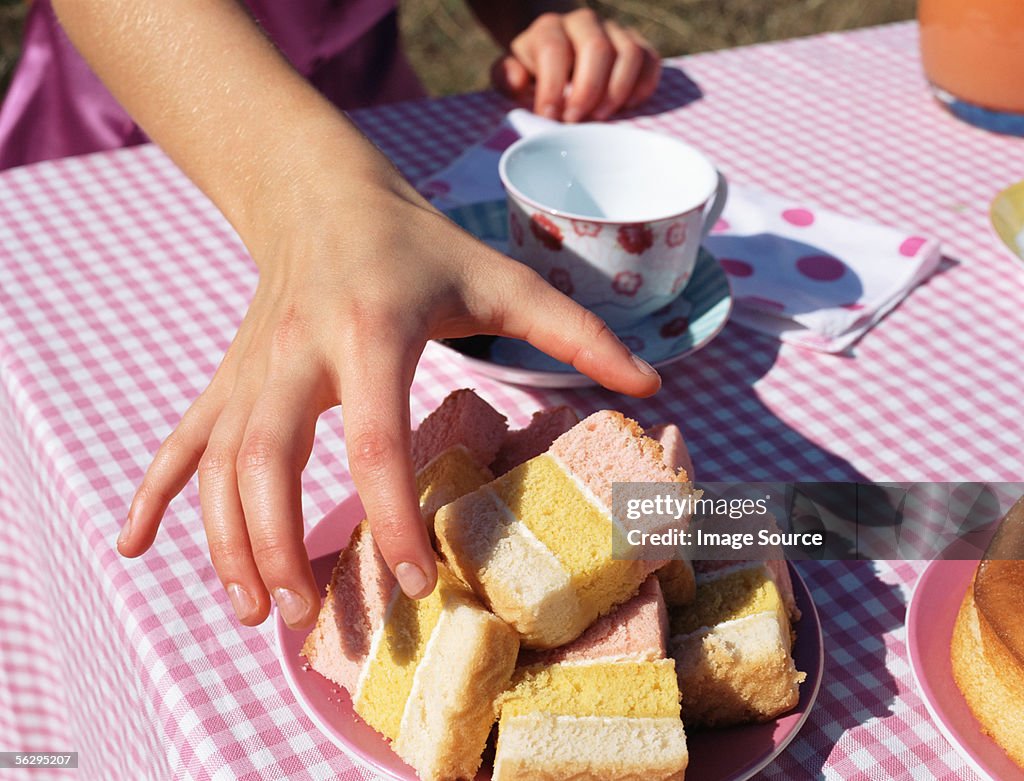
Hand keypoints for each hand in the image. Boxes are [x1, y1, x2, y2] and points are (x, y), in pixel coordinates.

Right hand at [116, 133, 660, 628]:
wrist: (321, 193)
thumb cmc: (417, 241)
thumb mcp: (500, 277)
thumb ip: (576, 331)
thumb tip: (651, 382)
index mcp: (372, 329)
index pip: (372, 436)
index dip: (387, 515)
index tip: (415, 580)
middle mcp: (297, 351)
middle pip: (267, 458)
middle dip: (278, 543)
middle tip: (308, 618)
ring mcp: (252, 366)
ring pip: (220, 461)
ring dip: (225, 540)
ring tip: (254, 611)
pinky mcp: (231, 376)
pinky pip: (184, 439)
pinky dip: (158, 494)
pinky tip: (134, 545)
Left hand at [491, 8, 660, 122]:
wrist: (555, 46)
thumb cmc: (532, 69)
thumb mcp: (510, 71)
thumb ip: (505, 76)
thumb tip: (519, 82)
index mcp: (548, 28)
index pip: (554, 50)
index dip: (552, 87)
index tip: (549, 117)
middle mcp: (584, 22)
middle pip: (596, 49)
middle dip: (587, 90)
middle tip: (577, 121)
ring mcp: (614, 31)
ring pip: (629, 54)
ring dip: (617, 91)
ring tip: (602, 117)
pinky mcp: (637, 45)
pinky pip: (650, 61)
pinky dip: (643, 86)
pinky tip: (628, 107)